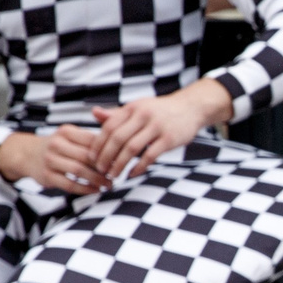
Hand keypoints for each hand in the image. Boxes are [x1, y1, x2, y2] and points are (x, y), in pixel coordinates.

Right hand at [0, 125, 108, 195]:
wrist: (26, 154)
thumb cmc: (57, 146)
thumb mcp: (69, 135)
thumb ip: (89, 139)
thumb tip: (118, 150)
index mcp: (66, 131)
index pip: (91, 140)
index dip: (108, 150)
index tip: (120, 158)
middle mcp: (56, 144)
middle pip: (86, 155)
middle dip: (104, 166)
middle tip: (117, 173)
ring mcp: (50, 160)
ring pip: (79, 170)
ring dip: (97, 179)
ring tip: (109, 184)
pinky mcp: (47, 176)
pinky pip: (70, 184)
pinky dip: (85, 189)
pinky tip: (96, 190)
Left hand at [91, 80, 228, 181]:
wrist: (190, 108)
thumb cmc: (159, 111)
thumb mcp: (138, 107)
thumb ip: (116, 113)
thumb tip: (94, 113)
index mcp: (132, 108)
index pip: (109, 126)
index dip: (98, 144)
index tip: (91, 158)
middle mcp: (143, 115)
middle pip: (118, 138)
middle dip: (106, 156)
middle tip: (100, 169)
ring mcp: (157, 126)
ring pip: (132, 148)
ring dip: (120, 164)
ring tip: (113, 175)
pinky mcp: (169, 139)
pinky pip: (149, 156)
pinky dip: (138, 167)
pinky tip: (131, 174)